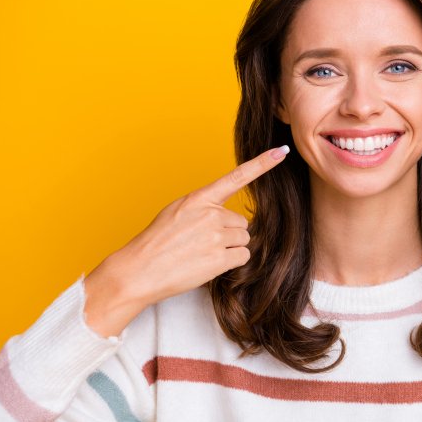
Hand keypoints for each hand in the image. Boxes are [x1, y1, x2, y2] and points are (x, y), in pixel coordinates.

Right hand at [83, 145, 288, 336]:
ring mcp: (216, 236)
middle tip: (203, 243)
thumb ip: (203, 207)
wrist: (140, 270)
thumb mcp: (176, 212)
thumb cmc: (156, 242)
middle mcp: (211, 214)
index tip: (280, 152)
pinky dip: (231, 262)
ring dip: (230, 248)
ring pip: (243, 239)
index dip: (261, 164)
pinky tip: (209, 264)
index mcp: (199, 198)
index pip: (236, 177)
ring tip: (203, 253)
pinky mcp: (219, 258)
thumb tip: (225, 214)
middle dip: (229, 233)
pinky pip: (242, 257)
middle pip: (241, 222)